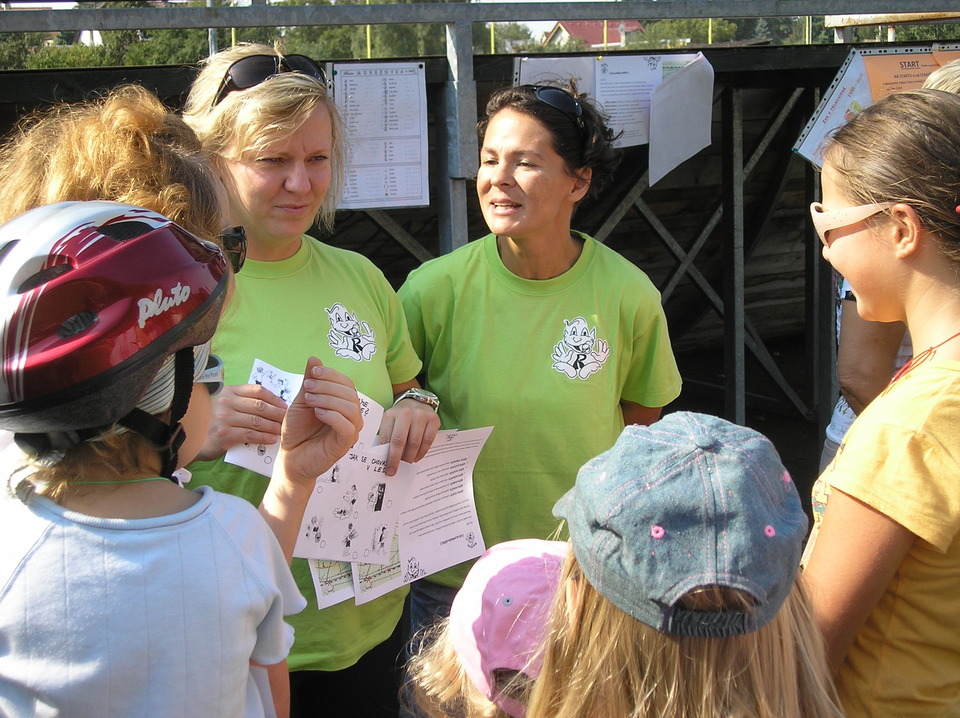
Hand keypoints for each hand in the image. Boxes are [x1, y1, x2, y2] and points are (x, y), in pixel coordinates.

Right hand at [197, 383, 287, 460]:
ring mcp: (224, 418)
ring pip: (257, 421)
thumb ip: (240, 401)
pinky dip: (263, 437)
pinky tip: (272, 440)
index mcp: (229, 391)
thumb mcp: (223, 405)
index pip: (257, 390)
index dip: (274, 398)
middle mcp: (226, 402)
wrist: (188, 438)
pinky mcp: (224, 434)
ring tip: (283, 431)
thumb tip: (269, 404)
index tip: (285, 405)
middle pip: (260, 406)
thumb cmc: (210, 421)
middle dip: (277, 413)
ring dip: (273, 426)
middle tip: (288, 420)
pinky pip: (250, 435)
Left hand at [278, 357, 362, 486]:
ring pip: (352, 408)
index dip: (332, 374)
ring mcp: (350, 430)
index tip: (314, 371)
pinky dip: (333, 415)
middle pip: (350, 393)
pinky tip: (318, 412)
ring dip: (329, 399)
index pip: (346, 383)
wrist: (290, 457)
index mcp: (342, 404)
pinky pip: (348, 426)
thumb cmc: (297, 431)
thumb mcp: (301, 402)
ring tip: (309, 400)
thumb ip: (310, 382)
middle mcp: (350, 416)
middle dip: (328, 386)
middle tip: (307, 387)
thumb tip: (314, 358)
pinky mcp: (345, 444)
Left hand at [379, 399, 439, 475]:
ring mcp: (421, 415)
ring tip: (407, 463)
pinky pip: (428, 441)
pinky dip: (421, 452)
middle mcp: (406, 413)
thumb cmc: (401, 417)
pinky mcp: (433, 419)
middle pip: (400, 441)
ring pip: (415, 443)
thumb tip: (384, 459)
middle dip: (397, 459)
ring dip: (410, 457)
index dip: (387, 456)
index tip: (387, 469)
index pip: (386, 439)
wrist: (417, 401)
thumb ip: (387, 438)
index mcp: (391, 414)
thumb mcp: (390, 422)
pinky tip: (416, 457)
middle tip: (395, 471)